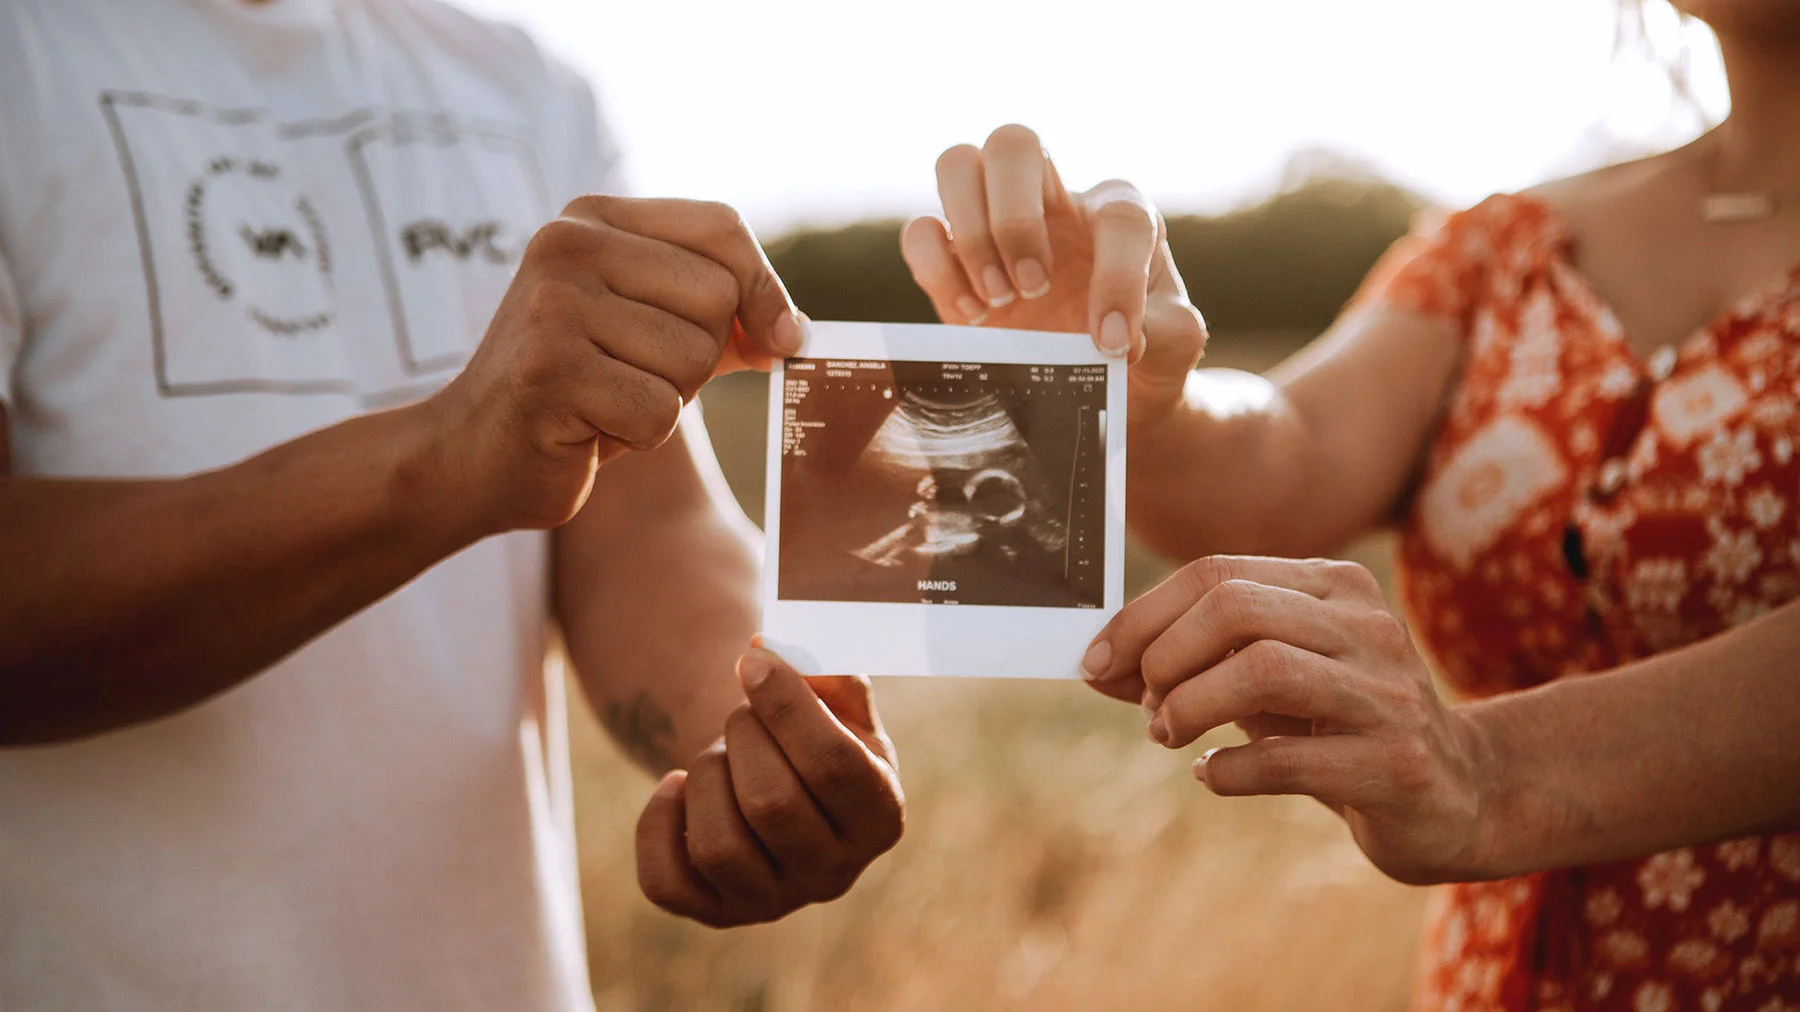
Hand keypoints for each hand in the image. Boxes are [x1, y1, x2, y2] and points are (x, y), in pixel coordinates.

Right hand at [427, 196, 801, 532]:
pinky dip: (640, 437)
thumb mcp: (647, 333)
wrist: (468, 456)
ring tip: (605, 401)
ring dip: (668, 401)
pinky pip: (660, 412)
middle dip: (700, 358)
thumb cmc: (575, 395)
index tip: (778, 341)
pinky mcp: (550, 370)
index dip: (766, 288)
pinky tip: (588, 431)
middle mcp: (567, 245)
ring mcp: (553, 305)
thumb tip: (794, 329)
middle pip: (718, 297)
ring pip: (695, 358)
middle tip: (633, 377)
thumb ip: (719, 316)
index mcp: (592, 219)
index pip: (721, 227)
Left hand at [634, 646, 903, 926]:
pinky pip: (665, 882)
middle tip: (742, 716)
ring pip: (718, 847)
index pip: (834, 765)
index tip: (752, 661)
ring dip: (705, 776)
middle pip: (772, 804)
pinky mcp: (715, 913)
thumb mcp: (837, 697)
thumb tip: (764, 649)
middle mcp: (835, 873)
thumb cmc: (811, 729)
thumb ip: (821, 666)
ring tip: (718, 754)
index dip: (786, 705)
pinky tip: (677, 788)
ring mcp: (773, 901)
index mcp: (881, 816)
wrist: (775, 777)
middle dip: (743, 737)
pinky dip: (658, 823)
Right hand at [901, 124, 1206, 427]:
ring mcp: (997, 222)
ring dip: (971, 234)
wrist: (1102, 384)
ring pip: (957, 165)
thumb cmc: (1142, 349)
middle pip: (1014, 142)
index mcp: (1119, 212)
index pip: (1119, 216)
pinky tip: (971, 318)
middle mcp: (1055, 201)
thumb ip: (1167, 334)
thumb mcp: (1175, 346)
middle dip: (1015, 218)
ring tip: (999, 301)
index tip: (1110, 341)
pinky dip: (935, 269)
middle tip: (1032, 288)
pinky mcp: (954, 259)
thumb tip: (1123, 336)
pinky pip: (920, 232)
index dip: (1117, 278)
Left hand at [1080, 555, 1489, 884]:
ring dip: (1191, 706)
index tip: (1095, 663)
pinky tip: (1213, 774)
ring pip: (1263, 669)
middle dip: (1165, 658)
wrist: (1457, 795)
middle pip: (1234, 608)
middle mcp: (1366, 626)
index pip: (1216, 572)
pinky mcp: (1397, 764)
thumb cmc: (1338, 727)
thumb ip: (1188, 665)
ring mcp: (1388, 693)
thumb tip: (1096, 665)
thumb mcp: (1266, 682)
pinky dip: (1229, 769)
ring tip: (1171, 735)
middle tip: (1148, 707)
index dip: (1141, 617)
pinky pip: (1288, 759)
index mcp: (1334, 586)